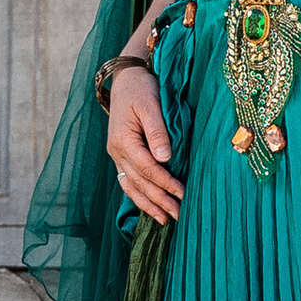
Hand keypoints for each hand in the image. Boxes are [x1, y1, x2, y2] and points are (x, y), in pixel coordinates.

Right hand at [107, 60, 182, 225]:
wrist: (126, 79)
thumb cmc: (141, 88)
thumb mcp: (150, 104)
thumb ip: (157, 131)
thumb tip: (165, 159)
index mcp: (123, 140)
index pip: (147, 168)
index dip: (165, 184)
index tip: (183, 195)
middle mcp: (117, 151)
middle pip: (139, 182)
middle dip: (159, 200)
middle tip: (179, 215)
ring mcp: (116, 155)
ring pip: (130, 186)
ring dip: (147, 204)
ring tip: (164, 220)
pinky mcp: (121, 155)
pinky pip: (128, 180)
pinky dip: (138, 196)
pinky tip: (149, 206)